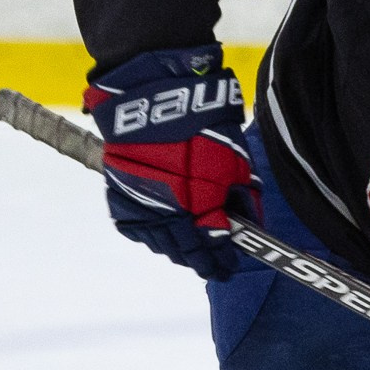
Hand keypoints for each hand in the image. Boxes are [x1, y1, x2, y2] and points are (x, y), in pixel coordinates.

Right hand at [83, 46, 258, 279]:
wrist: (156, 101)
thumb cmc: (205, 129)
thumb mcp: (236, 164)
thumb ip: (243, 199)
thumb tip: (249, 225)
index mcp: (201, 207)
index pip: (212, 247)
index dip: (221, 261)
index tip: (228, 268)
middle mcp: (168, 212)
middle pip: (184, 251)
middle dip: (200, 261)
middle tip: (211, 266)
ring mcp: (140, 204)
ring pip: (159, 243)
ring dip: (175, 251)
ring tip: (188, 253)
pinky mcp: (119, 193)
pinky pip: (135, 228)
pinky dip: (150, 236)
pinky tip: (161, 235)